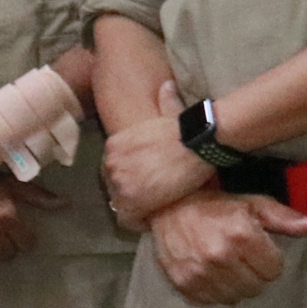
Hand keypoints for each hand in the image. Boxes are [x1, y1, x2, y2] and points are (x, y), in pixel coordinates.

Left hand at [106, 81, 220, 227]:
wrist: (197, 142)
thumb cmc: (188, 129)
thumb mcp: (169, 111)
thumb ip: (163, 102)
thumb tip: (167, 85)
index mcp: (114, 144)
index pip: (113, 170)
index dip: (129, 181)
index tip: (145, 187)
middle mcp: (109, 162)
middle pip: (114, 188)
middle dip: (131, 195)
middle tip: (152, 200)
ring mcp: (117, 181)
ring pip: (120, 205)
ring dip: (136, 209)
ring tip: (155, 211)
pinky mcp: (129, 199)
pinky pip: (128, 220)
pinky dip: (140, 222)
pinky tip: (154, 220)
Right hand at [147, 189, 306, 305]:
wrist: (166, 208)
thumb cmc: (214, 205)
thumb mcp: (253, 204)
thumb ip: (285, 218)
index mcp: (242, 235)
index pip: (274, 270)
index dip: (270, 260)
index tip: (258, 250)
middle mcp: (220, 256)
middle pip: (256, 287)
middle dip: (254, 274)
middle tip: (243, 259)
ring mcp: (199, 272)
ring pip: (235, 298)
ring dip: (235, 286)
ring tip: (227, 267)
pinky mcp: (183, 283)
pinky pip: (211, 302)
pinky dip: (214, 291)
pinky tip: (211, 274)